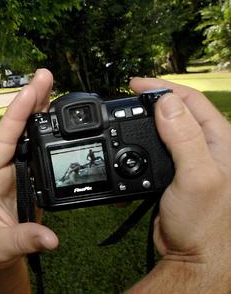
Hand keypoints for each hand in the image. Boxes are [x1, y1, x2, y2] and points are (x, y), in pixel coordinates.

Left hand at [0, 68, 57, 269]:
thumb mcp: (0, 245)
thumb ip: (24, 239)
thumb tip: (50, 238)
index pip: (4, 138)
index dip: (18, 113)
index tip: (31, 89)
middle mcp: (0, 169)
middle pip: (16, 129)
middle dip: (30, 101)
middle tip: (45, 75)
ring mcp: (14, 173)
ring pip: (27, 137)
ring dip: (39, 112)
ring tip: (51, 87)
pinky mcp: (27, 181)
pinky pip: (38, 152)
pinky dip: (48, 133)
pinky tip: (56, 119)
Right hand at [130, 77, 230, 288]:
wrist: (193, 257)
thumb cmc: (204, 224)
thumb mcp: (196, 176)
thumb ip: (184, 137)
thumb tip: (166, 102)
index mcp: (222, 142)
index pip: (191, 101)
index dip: (162, 87)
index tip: (134, 84)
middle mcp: (209, 148)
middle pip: (176, 111)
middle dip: (149, 101)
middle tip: (124, 98)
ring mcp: (191, 162)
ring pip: (163, 130)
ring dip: (141, 123)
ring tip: (121, 120)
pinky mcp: (175, 176)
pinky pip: (153, 152)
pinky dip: (136, 147)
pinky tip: (126, 151)